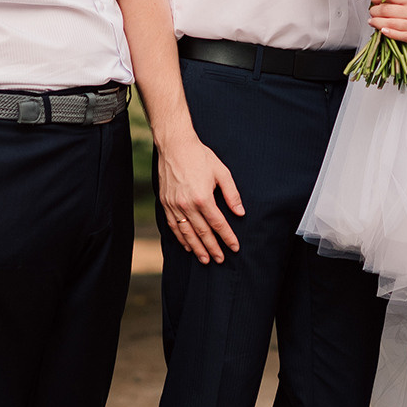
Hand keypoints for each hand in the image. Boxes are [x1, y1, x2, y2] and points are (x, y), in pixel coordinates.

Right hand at [157, 133, 243, 264]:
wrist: (175, 146)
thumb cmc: (200, 156)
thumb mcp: (222, 172)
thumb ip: (232, 194)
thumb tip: (240, 213)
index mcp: (203, 197)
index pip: (218, 223)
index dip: (227, 237)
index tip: (234, 247)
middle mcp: (187, 205)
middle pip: (202, 232)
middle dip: (213, 248)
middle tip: (220, 260)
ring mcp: (174, 205)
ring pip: (187, 233)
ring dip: (196, 248)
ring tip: (205, 259)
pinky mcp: (166, 203)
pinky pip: (173, 226)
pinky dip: (180, 238)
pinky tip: (187, 246)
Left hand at [369, 0, 406, 46]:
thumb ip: (404, 2)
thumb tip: (384, 2)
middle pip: (385, 10)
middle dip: (374, 10)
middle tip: (372, 10)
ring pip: (388, 23)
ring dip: (376, 22)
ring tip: (372, 21)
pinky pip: (398, 36)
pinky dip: (387, 33)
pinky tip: (382, 31)